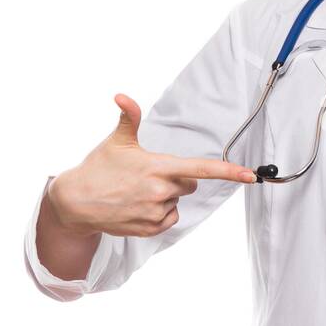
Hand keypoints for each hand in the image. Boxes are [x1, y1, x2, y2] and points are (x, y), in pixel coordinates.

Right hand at [46, 93, 258, 237]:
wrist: (75, 202)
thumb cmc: (98, 168)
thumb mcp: (116, 141)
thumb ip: (129, 118)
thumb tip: (123, 96)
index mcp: (158, 167)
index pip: (201, 170)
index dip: (228, 172)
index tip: (250, 175)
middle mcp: (160, 192)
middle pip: (188, 184)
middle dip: (175, 179)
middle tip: (148, 175)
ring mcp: (155, 213)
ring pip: (177, 202)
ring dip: (165, 197)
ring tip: (137, 192)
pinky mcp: (150, 229)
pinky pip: (169, 219)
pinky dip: (159, 214)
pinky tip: (138, 206)